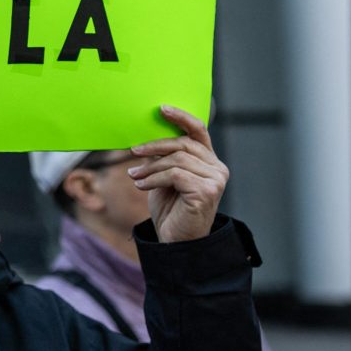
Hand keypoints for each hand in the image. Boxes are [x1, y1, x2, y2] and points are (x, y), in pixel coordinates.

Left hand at [127, 104, 227, 242]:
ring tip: (135, 175)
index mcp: (209, 161)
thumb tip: (146, 136)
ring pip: (177, 159)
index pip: (198, 131)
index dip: (181, 117)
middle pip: (183, 144)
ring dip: (150, 167)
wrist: (176, 241)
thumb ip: (164, 157)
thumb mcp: (165, 177)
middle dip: (154, 146)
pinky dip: (154, 178)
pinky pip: (174, 174)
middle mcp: (217, 168)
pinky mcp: (207, 191)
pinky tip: (141, 185)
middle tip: (133, 152)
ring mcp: (216, 180)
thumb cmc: (171, 209)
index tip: (161, 109)